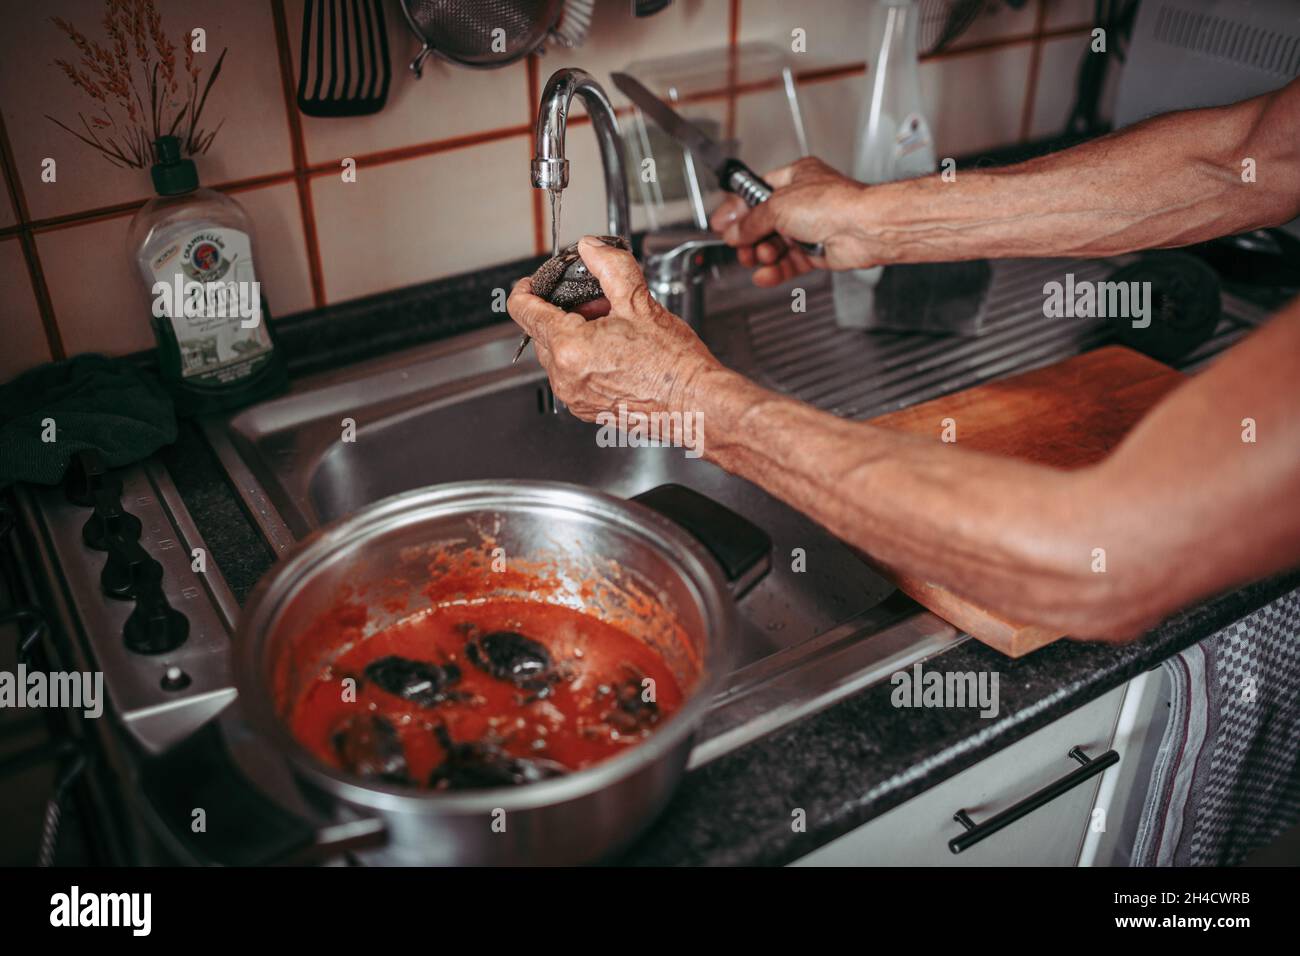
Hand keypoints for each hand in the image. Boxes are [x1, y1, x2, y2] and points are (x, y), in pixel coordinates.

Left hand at [507, 236, 722, 421]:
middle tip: (598, 304)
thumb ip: (609, 267)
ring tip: (612, 330)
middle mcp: (566, 377)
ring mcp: (575, 397)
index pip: (525, 312)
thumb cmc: (674, 364)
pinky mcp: (587, 410)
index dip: (526, 290)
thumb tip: (591, 248)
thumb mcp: (639, 302)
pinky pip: (572, 377)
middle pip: (541, 333)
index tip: (532, 284)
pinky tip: (614, 353)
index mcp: (570, 348)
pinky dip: (584, 360)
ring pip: (557, 356)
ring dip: (574, 337)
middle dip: (564, 313)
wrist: (696, 404)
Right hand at [709, 156, 876, 286]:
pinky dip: (775, 270)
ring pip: (775, 245)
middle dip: (749, 237)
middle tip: (738, 246)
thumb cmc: (834, 204)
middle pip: (763, 222)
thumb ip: (751, 221)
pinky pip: (789, 263)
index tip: (721, 223)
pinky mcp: (816, 251)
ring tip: (759, 257)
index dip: (737, 208)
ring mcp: (810, 227)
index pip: (756, 192)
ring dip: (763, 254)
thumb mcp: (778, 206)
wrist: (863, 228)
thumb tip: (735, 232)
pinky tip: (764, 275)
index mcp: (795, 177)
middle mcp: (803, 201)